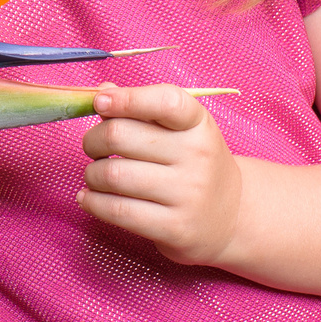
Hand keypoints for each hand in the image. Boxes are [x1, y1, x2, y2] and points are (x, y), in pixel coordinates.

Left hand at [76, 83, 241, 267]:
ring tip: (95, 176)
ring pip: (113, 175)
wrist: (231, 216)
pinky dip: (92, 202)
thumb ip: (141, 107)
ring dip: (92, 174)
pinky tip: (89, 198)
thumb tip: (101, 93)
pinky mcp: (175, 228)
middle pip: (120, 136)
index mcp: (198, 124)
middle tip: (93, 147)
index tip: (99, 103)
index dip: (126, 99)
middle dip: (93, 140)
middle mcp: (197, 156)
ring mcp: (188, 194)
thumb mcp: (179, 130)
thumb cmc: (193, 164)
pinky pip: (118, 211)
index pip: (165, 102)